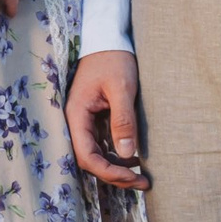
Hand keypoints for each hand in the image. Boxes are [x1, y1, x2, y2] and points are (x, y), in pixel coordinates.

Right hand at [67, 49, 147, 188]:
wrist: (108, 38)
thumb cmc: (114, 59)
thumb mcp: (122, 88)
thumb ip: (123, 120)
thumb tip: (127, 154)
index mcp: (76, 114)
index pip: (87, 156)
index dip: (109, 172)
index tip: (134, 177)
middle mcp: (76, 121)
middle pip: (90, 160)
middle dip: (115, 175)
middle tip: (144, 183)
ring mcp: (85, 121)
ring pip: (97, 154)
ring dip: (117, 168)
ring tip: (143, 176)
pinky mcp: (95, 119)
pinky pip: (102, 144)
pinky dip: (117, 155)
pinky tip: (136, 158)